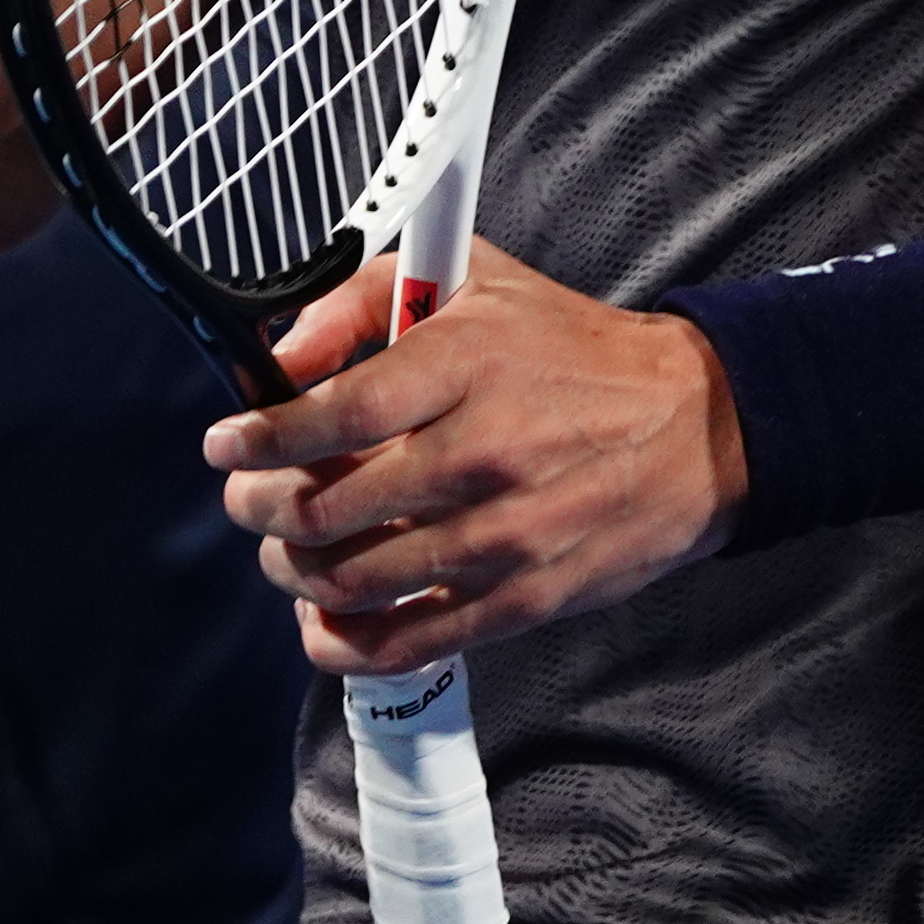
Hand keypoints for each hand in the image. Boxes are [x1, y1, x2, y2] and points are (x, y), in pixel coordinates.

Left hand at [207, 261, 749, 679]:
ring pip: (354, 580)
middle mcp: (482, 454)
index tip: (227, 443)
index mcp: (466, 366)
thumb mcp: (474, 280)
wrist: (696, 428)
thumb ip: (362, 299)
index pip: (333, 415)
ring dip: (293, 572)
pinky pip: (408, 642)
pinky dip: (344, 643)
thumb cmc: (571, 352)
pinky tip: (321, 623)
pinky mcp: (523, 599)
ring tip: (284, 550)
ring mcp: (503, 537)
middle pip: (327, 506)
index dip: (260, 438)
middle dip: (261, 506)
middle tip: (250, 497)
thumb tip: (278, 355)